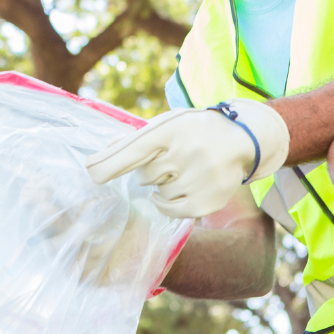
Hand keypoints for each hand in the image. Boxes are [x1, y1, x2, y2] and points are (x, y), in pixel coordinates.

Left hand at [86, 101, 289, 218]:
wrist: (243, 139)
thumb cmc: (194, 130)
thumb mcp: (167, 124)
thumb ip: (134, 140)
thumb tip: (99, 158)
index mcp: (171, 129)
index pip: (135, 149)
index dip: (110, 163)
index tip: (91, 171)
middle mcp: (187, 153)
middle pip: (144, 175)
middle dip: (152, 169)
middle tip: (174, 156)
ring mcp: (199, 178)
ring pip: (158, 192)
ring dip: (164, 184)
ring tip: (186, 168)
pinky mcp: (208, 200)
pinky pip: (170, 209)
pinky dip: (168, 202)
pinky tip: (183, 187)